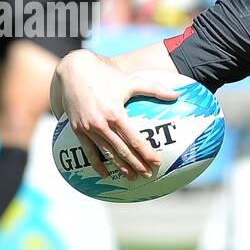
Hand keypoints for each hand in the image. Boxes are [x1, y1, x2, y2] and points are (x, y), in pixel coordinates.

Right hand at [54, 53, 176, 179]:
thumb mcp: (130, 81)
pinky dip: (96, 163)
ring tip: (131, 178)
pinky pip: (88, 150)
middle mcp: (101, 124)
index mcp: (115, 113)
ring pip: (107, 152)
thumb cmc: (105, 75)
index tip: (157, 162)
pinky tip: (105, 174)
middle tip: (148, 175)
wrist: (73, 71)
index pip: (134, 139)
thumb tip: (176, 95)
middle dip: (136, 164)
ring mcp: (88, 128)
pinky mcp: (78, 129)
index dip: (146, 152)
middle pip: (122, 150)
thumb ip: (154, 89)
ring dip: (120, 167)